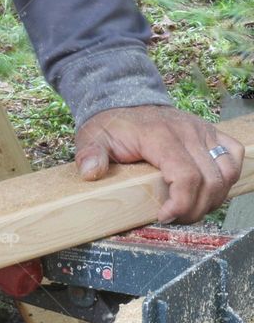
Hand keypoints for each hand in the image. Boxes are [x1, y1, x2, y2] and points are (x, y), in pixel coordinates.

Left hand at [75, 106, 243, 223]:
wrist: (126, 103)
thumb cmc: (112, 126)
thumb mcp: (92, 138)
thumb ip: (90, 155)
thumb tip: (91, 172)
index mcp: (159, 136)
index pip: (186, 175)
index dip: (181, 203)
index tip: (164, 216)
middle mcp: (188, 132)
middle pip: (210, 180)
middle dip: (194, 209)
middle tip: (173, 218)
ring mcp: (203, 132)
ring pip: (226, 172)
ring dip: (212, 199)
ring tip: (188, 209)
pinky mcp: (212, 133)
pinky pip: (233, 156)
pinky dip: (227, 179)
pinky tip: (208, 192)